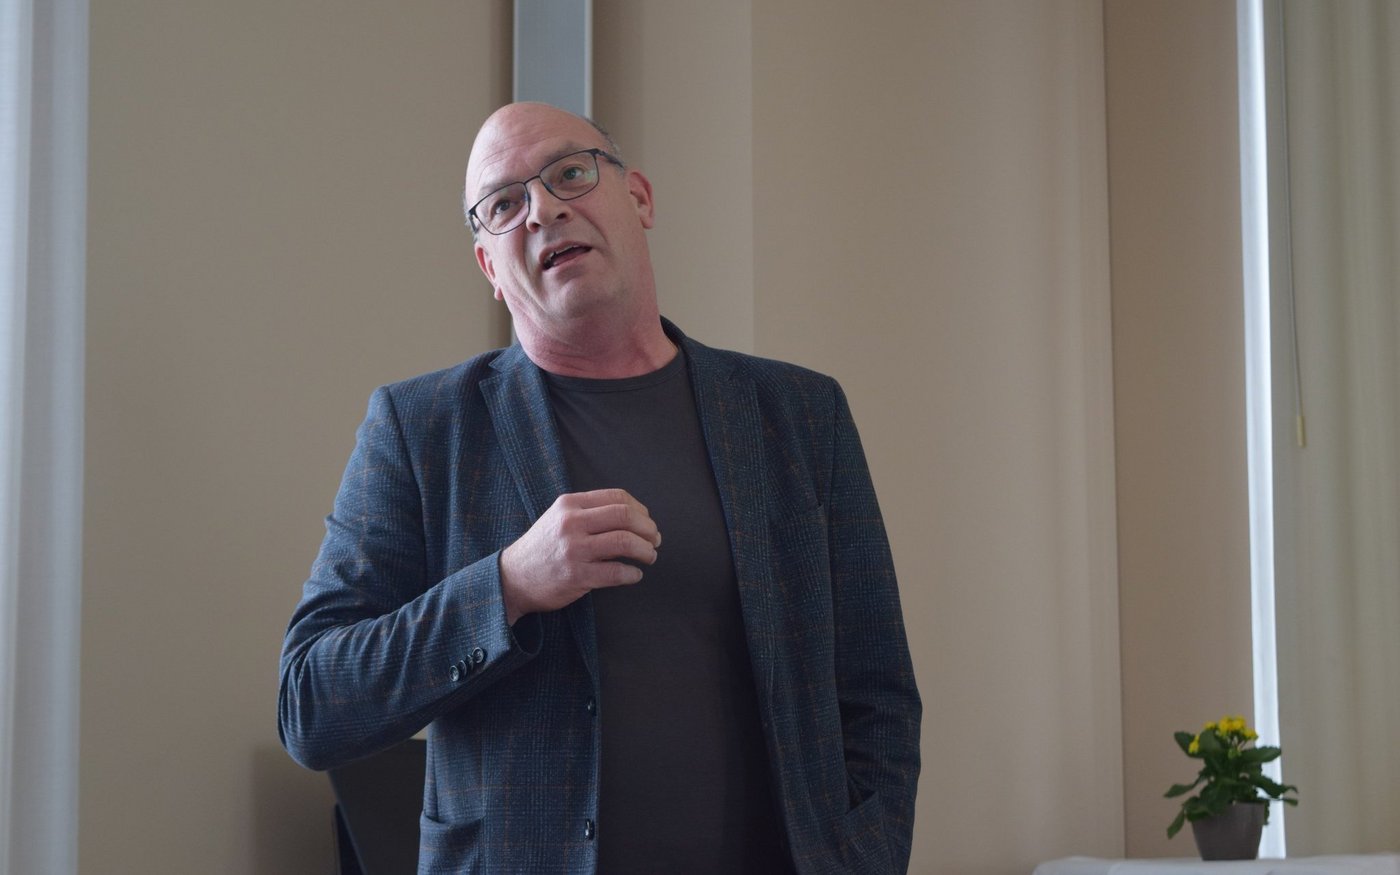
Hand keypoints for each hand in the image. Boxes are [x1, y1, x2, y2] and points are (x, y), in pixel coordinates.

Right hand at [499, 489, 660, 624]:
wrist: (512, 578)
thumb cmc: (542, 547)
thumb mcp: (558, 517)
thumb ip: (589, 511)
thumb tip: (634, 515)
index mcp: (569, 504)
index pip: (617, 497)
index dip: (640, 509)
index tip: (647, 521)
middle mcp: (571, 523)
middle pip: (625, 516)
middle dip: (648, 528)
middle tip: (655, 539)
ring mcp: (574, 549)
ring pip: (625, 542)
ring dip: (646, 550)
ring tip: (650, 556)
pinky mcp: (577, 575)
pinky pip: (617, 572)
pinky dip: (633, 574)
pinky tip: (634, 575)